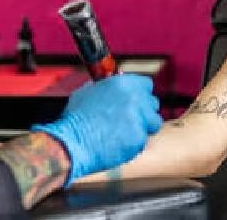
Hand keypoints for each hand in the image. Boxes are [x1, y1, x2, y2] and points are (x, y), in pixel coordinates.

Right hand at [31, 73, 161, 183]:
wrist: (72, 142)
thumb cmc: (75, 119)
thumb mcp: (87, 92)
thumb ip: (105, 87)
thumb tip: (109, 85)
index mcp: (123, 83)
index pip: (146, 85)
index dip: (141, 93)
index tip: (137, 101)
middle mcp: (135, 98)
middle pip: (152, 103)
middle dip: (144, 111)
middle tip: (131, 119)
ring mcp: (139, 118)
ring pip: (154, 123)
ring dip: (144, 127)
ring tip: (126, 133)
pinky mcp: (139, 138)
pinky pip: (143, 141)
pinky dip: (133, 144)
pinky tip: (118, 144)